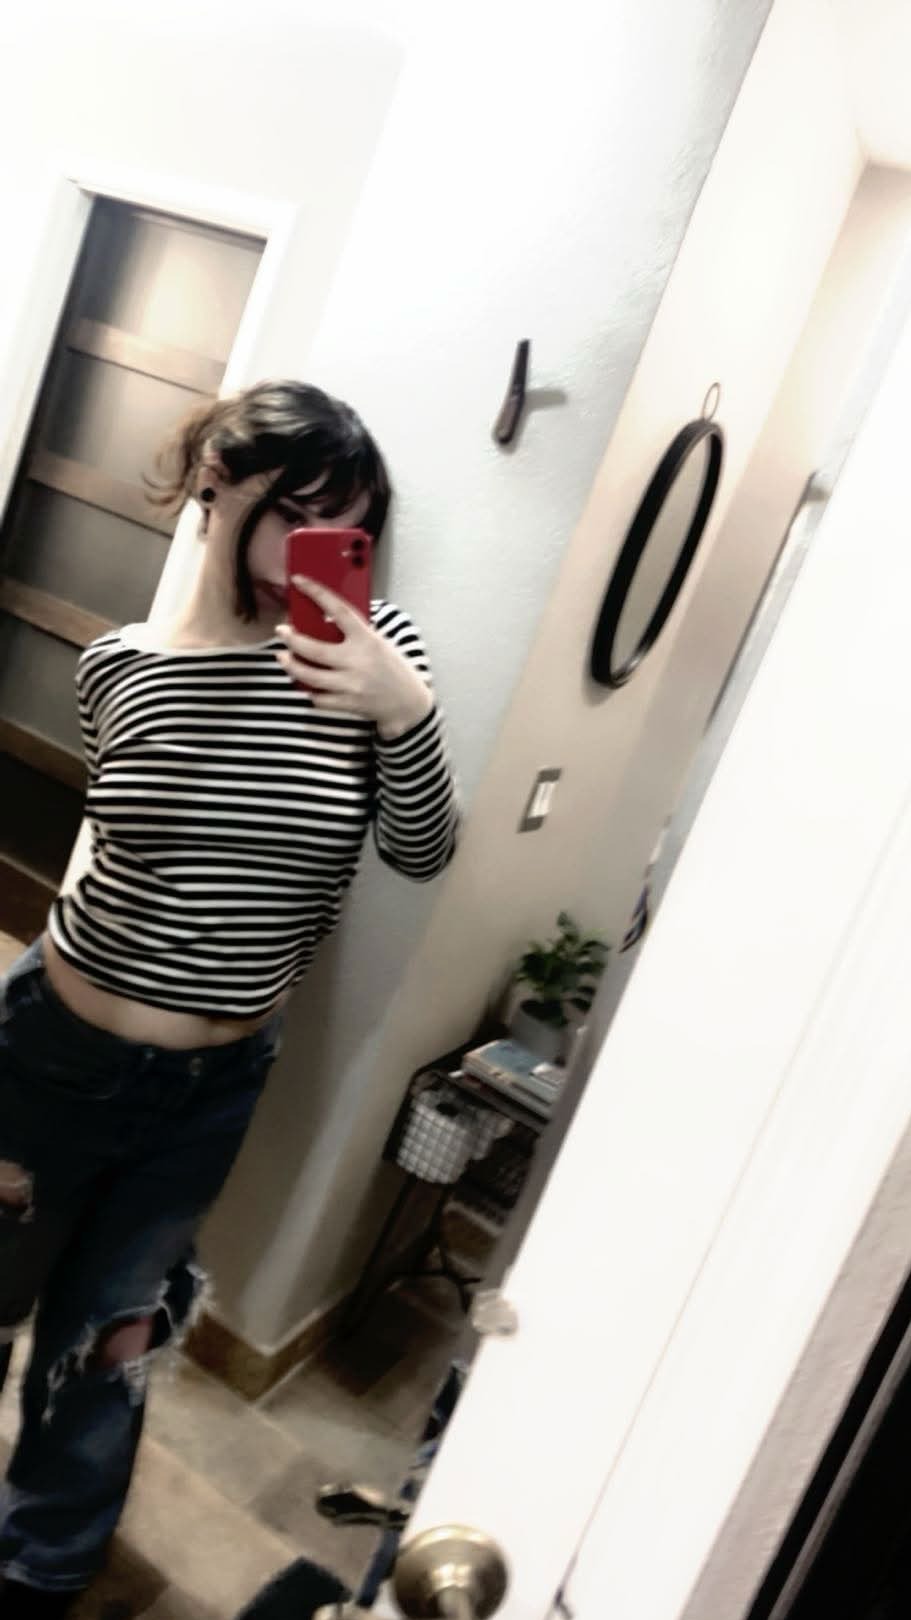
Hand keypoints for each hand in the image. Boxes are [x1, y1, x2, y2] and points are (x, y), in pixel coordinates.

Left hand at [276, 576, 433, 738]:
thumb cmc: (393, 668)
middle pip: (313, 649)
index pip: (338, 610)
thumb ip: (354, 634)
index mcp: (367, 640)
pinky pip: (318, 698)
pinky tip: (306, 683)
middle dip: (291, 639)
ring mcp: (351, 685)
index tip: (299, 581)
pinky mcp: (348, 704)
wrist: (409, 703)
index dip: (316, 592)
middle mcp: (357, 662)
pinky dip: (309, 690)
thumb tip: (321, 622)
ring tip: (283, 657)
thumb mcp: (378, 643)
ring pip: (309, 676)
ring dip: (291, 665)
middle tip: (282, 631)